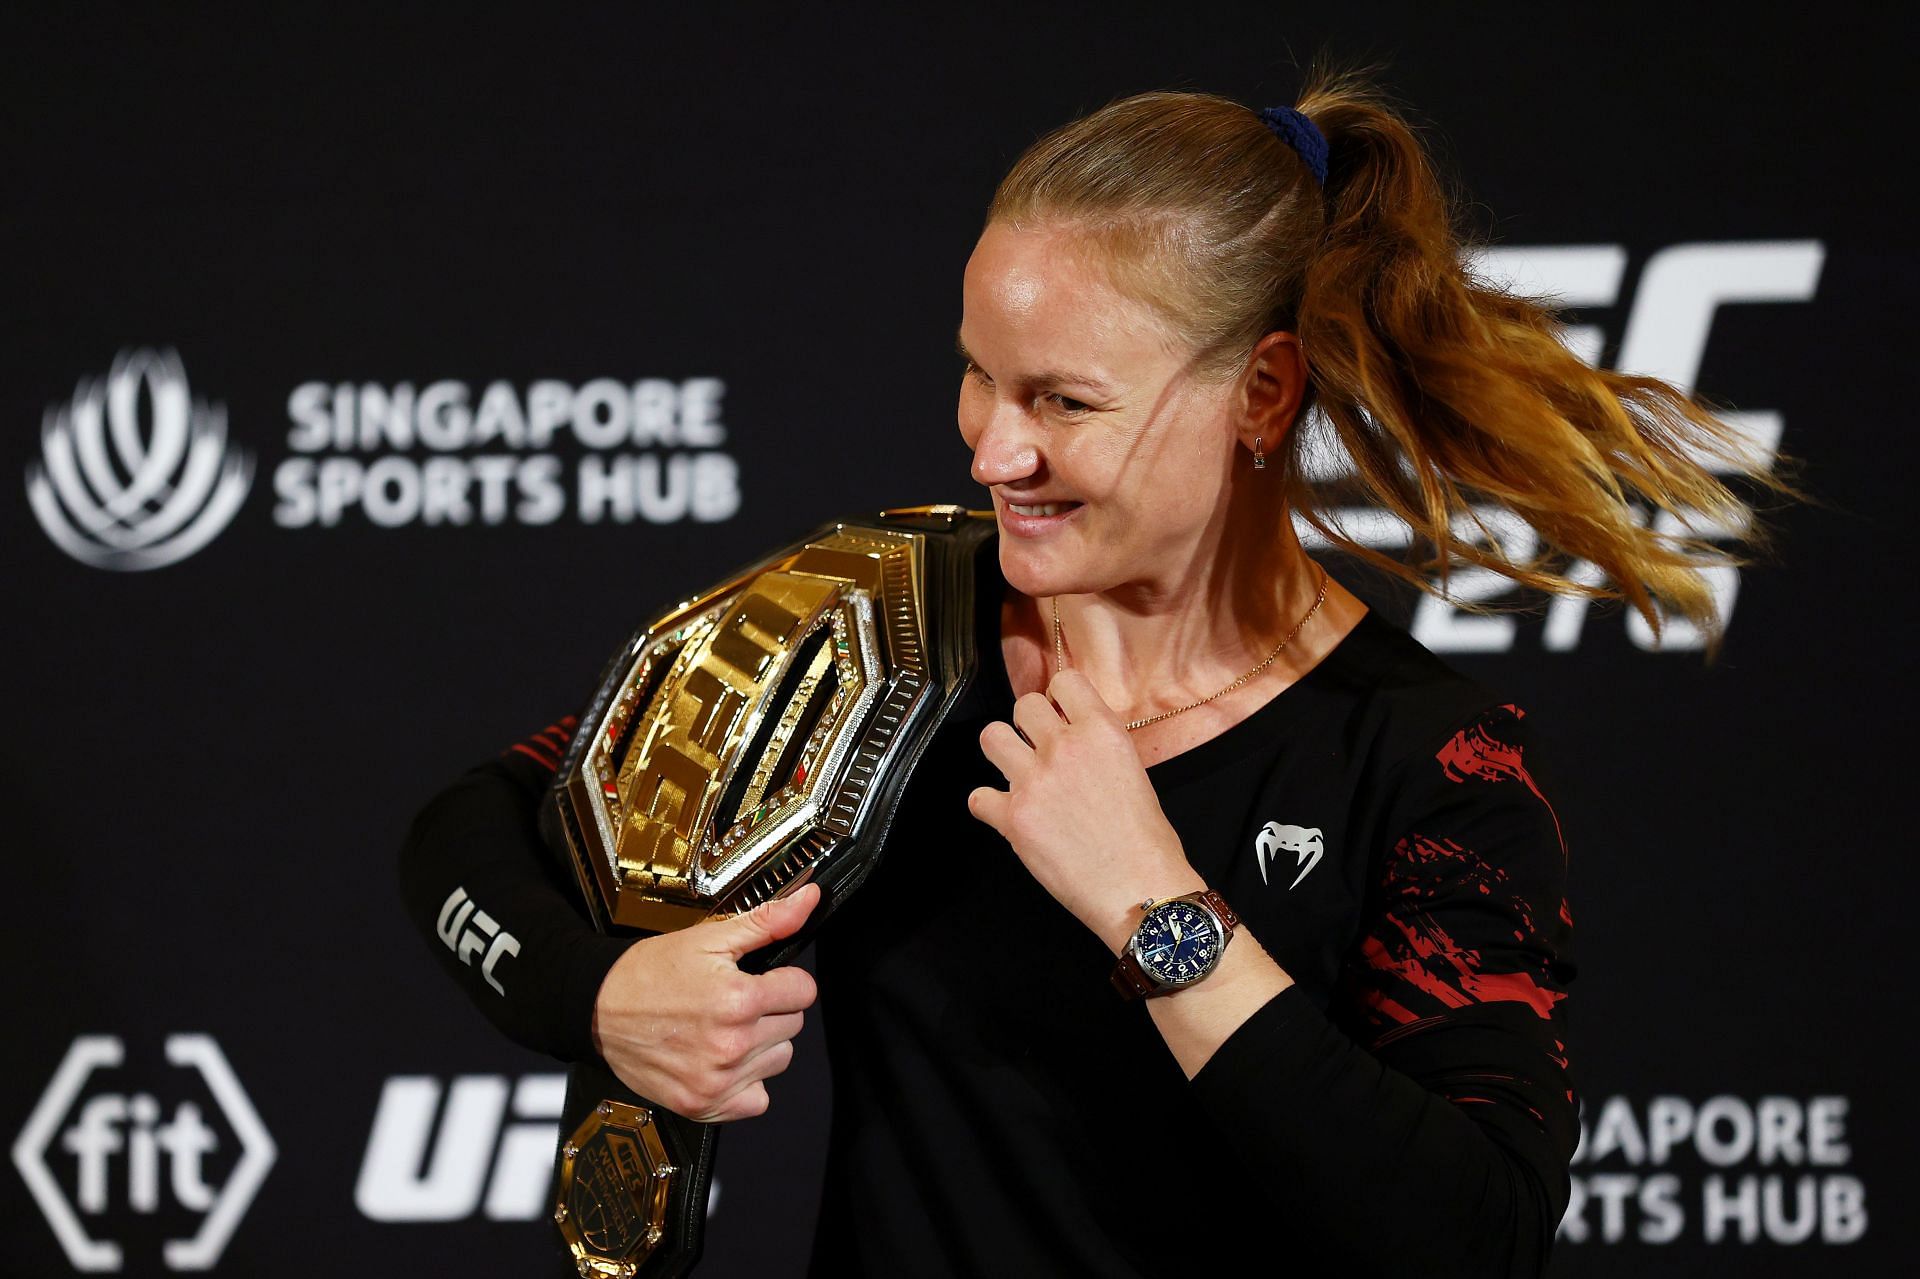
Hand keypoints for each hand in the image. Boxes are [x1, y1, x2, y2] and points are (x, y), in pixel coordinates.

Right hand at [591, 882, 821, 1122]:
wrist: (598, 1008)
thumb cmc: (649, 973)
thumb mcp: (708, 938)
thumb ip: (767, 921)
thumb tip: (809, 899)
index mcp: (738, 1000)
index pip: (803, 991)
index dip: (784, 980)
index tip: (762, 979)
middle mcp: (732, 1045)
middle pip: (793, 1025)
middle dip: (771, 1009)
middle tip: (735, 1002)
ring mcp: (718, 1080)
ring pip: (778, 1059)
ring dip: (761, 1045)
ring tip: (725, 1029)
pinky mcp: (704, 1105)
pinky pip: (757, 1100)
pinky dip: (745, 1083)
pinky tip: (722, 1061)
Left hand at [967, 669, 1198, 950]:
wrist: (1139, 889)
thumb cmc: (1146, 841)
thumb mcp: (1133, 770)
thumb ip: (1096, 746)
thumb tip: (1072, 738)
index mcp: (1102, 731)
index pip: (1064, 680)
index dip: (1059, 697)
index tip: (1059, 713)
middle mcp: (1065, 748)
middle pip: (1023, 705)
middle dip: (1028, 725)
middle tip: (1038, 748)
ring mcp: (1034, 781)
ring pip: (991, 737)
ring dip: (1002, 753)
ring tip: (1017, 773)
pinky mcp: (1013, 818)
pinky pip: (977, 797)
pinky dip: (989, 806)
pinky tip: (1009, 815)